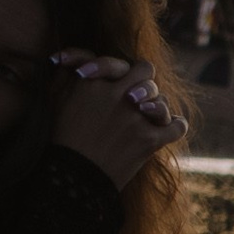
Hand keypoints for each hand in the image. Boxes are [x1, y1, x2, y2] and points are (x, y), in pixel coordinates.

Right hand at [50, 53, 176, 188]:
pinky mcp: (150, 140)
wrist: (73, 178)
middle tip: (136, 93)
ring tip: (147, 114)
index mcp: (93, 81)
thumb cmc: (62, 136)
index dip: (116, 69)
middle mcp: (117, 95)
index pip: (117, 62)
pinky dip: (175, 126)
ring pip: (162, 97)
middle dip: (143, 79)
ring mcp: (136, 117)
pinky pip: (177, 126)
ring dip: (157, 105)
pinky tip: (166, 127)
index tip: (112, 82)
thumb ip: (65, 70)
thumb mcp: (56, 98)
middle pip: (146, 70)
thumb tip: (69, 56)